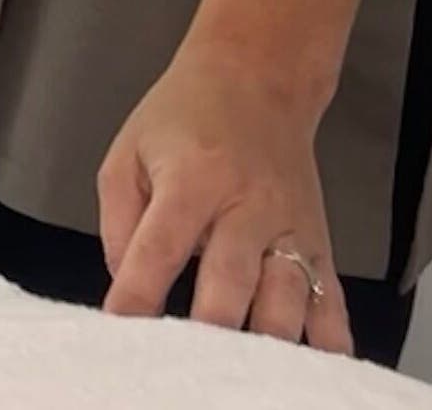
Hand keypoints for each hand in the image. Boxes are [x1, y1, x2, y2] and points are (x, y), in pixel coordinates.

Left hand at [98, 46, 352, 353]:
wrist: (256, 79)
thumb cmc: (182, 117)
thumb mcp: (128, 151)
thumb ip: (119, 219)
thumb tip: (126, 278)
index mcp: (192, 178)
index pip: (160, 247)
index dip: (138, 293)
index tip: (119, 326)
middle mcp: (247, 204)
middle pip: (230, 279)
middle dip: (206, 326)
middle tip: (182, 358)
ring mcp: (290, 225)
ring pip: (285, 297)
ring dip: (262, 339)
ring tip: (237, 367)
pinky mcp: (319, 241)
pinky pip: (329, 298)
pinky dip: (324, 336)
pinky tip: (309, 361)